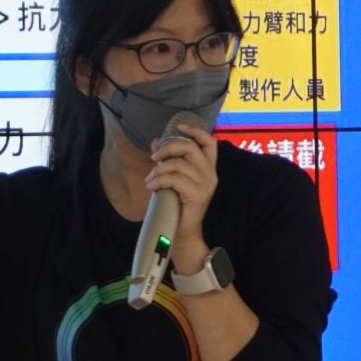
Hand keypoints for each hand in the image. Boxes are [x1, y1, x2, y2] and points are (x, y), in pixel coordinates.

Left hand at [147, 117, 219, 266]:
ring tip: (149, 180)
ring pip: (178, 165)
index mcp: (208, 168)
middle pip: (190, 148)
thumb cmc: (177, 206)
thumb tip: (156, 141)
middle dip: (168, 148)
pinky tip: (152, 186)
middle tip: (153, 157)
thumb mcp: (172, 179)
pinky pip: (175, 179)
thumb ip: (167, 160)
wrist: (182, 234)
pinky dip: (159, 180)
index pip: (209, 143)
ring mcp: (206, 185)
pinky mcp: (198, 195)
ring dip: (158, 170)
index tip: (178, 127)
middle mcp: (211, 175)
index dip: (195, 131)